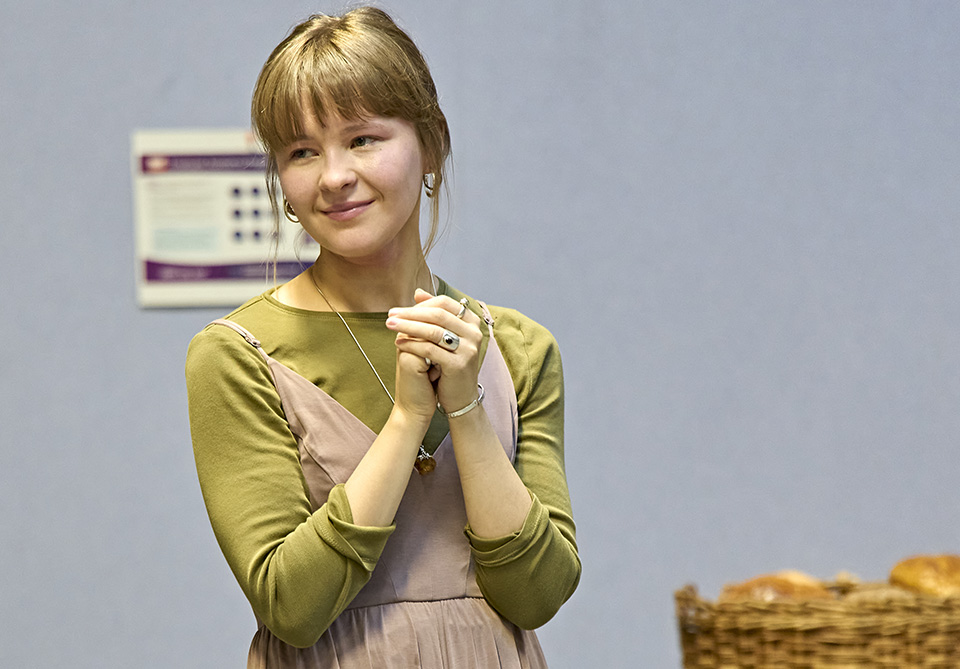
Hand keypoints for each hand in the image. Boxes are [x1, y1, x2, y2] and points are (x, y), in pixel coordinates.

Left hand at [386, 289, 482, 414]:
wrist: (460, 398)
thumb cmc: (450, 366)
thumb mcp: (444, 337)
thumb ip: (434, 314)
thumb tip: (418, 292)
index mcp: (472, 322)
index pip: (444, 303)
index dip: (420, 304)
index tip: (399, 308)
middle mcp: (474, 333)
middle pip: (438, 315)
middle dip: (411, 313)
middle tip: (390, 314)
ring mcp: (469, 349)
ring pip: (433, 330)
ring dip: (408, 326)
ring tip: (390, 325)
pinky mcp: (459, 364)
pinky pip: (430, 349)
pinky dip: (412, 345)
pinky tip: (398, 343)